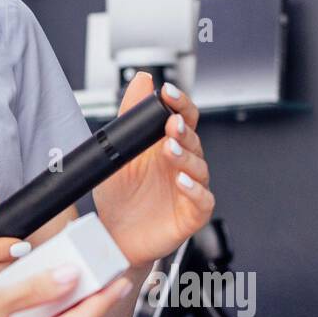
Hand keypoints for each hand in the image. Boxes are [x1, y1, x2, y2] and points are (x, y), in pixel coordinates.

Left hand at [91, 72, 214, 265]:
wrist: (115, 237)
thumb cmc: (120, 196)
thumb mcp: (118, 152)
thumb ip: (131, 116)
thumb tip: (142, 79)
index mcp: (166, 145)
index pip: (183, 117)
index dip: (179, 103)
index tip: (167, 92)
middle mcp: (181, 164)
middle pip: (194, 139)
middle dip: (183, 129)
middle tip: (171, 123)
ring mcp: (189, 188)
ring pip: (198, 167)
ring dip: (185, 156)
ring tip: (170, 149)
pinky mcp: (193, 214)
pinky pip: (202, 199)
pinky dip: (194, 189)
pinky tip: (181, 181)